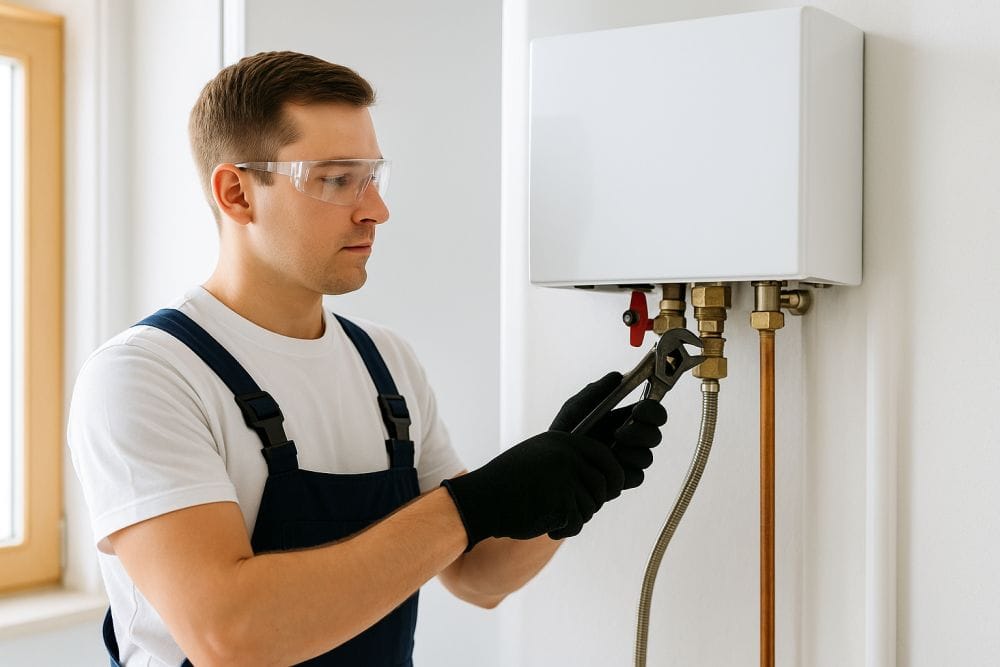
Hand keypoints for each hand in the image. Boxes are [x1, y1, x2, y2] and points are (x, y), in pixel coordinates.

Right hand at [441, 430, 624, 550]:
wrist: (481, 500)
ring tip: (550, 516)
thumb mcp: (539, 459)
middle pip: (603, 485)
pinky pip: (577, 522)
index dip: (614, 475)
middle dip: (593, 503)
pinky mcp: (560, 501)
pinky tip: (546, 527)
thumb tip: (607, 481)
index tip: (614, 489)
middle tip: (573, 511)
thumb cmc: (509, 484)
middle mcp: (566, 455)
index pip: (605, 456)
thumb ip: (569, 462)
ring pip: (591, 507)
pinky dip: (564, 530)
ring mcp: (564, 477)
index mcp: (562, 441)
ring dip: (575, 518)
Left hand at [550, 372, 667, 490]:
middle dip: (642, 432)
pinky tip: (608, 465)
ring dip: (630, 452)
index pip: (652, 413)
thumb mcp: (575, 408)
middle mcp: (630, 439)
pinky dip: (625, 470)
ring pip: (647, 457)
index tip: (638, 410)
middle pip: (655, 435)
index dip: (653, 411)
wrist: (552, 462)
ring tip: (607, 450)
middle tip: (620, 433)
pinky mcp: (622, 479)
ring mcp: (627, 460)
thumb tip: (618, 376)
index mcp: (624, 418)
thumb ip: (596, 392)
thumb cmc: (563, 432)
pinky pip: (638, 477)